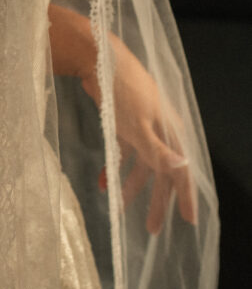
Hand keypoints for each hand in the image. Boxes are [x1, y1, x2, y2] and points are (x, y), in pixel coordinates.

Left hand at [81, 34, 197, 234]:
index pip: (181, 171)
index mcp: (170, 132)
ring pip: (140, 164)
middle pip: (161, 172)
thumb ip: (158, 151)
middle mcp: (160, 131)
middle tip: (151, 228)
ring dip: (130, 185)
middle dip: (156, 200)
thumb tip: (182, 170)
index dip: (184, 197)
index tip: (188, 221)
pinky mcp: (123, 122)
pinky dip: (115, 167)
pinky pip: (123, 152)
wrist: (100, 60)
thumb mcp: (140, 126)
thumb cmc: (123, 93)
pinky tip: (103, 181)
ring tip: (118, 207)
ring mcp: (142, 127)